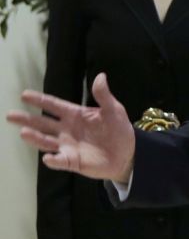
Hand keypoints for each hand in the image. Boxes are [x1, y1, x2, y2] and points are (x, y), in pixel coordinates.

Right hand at [7, 73, 134, 182]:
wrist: (127, 153)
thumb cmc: (118, 129)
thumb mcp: (114, 110)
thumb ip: (104, 96)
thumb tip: (101, 76)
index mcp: (75, 115)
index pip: (54, 106)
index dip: (40, 100)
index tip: (24, 94)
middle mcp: (66, 130)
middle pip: (43, 124)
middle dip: (27, 119)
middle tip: (10, 115)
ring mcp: (67, 146)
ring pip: (46, 142)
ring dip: (35, 138)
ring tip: (23, 133)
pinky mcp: (72, 162)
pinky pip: (60, 161)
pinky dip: (54, 160)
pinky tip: (49, 157)